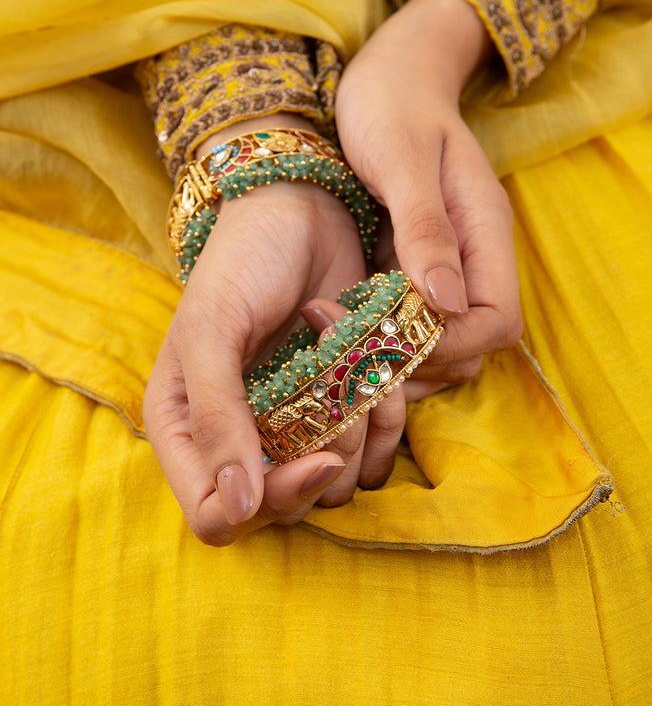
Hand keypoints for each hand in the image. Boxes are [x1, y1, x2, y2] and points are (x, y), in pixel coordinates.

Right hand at [144, 179, 369, 544]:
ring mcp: (295, 426)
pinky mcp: (340, 406)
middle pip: (284, 511)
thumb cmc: (243, 261)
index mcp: (188, 430)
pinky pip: (374, 449)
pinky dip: (387, 418)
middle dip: (322, 463)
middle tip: (340, 397)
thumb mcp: (213, 329)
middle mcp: (241, 440)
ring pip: (336, 487)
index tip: (315, 457)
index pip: (219, 517)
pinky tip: (378, 370)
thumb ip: (216, 416)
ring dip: (361, 434)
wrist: (300, 209)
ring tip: (355, 367)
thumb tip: (236, 506)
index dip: (268, 504)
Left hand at [335, 0, 522, 398]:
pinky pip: (410, 319)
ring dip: (397, 351)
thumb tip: (446, 302)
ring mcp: (447, 263)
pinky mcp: (416, 265)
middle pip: (474, 343)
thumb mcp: (400, 160)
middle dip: (419, 356)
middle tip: (353, 344)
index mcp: (484, 231)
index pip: (497, 321)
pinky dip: (381, 333)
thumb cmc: (392, 103)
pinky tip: (340, 319)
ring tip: (340, 334)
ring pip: (443, 341)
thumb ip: (424, 228)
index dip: (449, 343)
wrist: (389, 71)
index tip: (386, 335)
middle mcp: (473, 256)